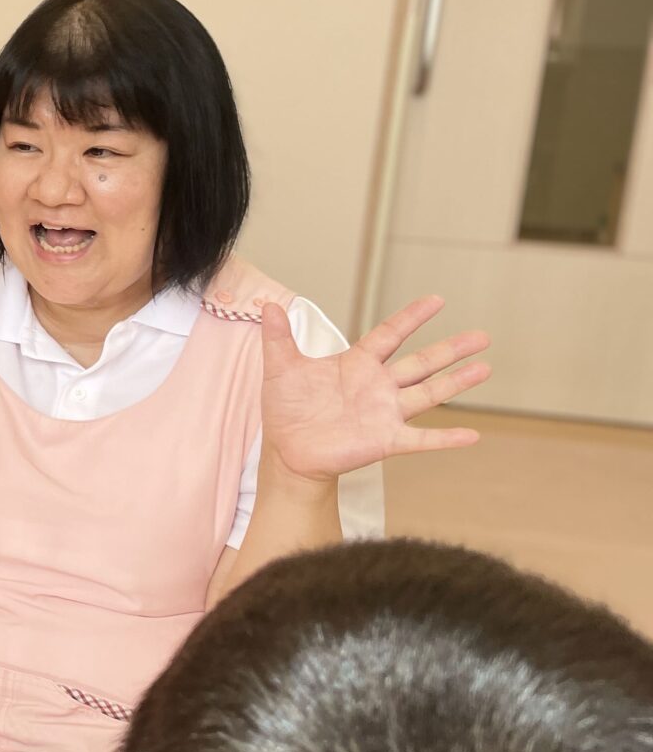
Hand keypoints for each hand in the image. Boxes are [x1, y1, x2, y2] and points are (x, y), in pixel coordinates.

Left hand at [259, 295, 490, 484]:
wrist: (287, 451)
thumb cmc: (286, 410)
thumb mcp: (280, 369)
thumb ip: (278, 338)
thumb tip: (267, 305)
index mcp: (357, 364)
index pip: (390, 334)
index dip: (412, 318)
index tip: (437, 300)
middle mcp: (378, 386)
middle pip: (421, 362)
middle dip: (451, 349)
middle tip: (483, 336)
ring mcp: (386, 413)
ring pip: (429, 393)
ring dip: (457, 382)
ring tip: (486, 368)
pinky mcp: (386, 440)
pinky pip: (422, 439)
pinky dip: (446, 438)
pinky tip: (473, 436)